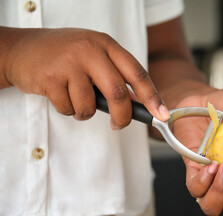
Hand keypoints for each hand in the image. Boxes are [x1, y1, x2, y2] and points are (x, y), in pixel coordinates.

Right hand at [1, 27, 168, 128]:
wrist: (22, 48)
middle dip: (122, 117)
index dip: (152, 97)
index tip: (161, 114)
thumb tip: (137, 104)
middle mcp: (90, 50)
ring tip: (76, 99)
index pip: (137, 73)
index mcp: (106, 44)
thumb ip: (114, 75)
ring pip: (90, 106)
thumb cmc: (64, 55)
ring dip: (86, 112)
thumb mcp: (93, 55)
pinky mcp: (50, 77)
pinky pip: (69, 109)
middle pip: (118, 93)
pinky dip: (68, 110)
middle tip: (120, 126)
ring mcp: (69, 63)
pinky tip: (59, 94)